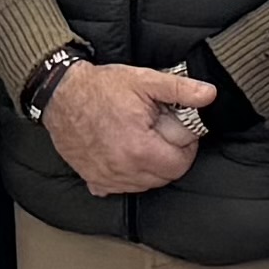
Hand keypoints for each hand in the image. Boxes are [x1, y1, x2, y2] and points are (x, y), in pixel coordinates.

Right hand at [47, 58, 219, 195]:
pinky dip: (128, 175)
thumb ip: (181, 89)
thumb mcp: (144, 81)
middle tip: (158, 132)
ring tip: (141, 139)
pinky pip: (121, 188)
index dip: (185, 145)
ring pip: (145, 184)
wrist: (60, 94)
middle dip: (169, 155)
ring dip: (150, 166)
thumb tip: (208, 95)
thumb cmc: (100, 88)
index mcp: (140, 148)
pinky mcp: (94, 180)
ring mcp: (107, 178)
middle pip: (165, 176)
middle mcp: (123, 169)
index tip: (177, 130)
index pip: (181, 163)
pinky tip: (124, 153)